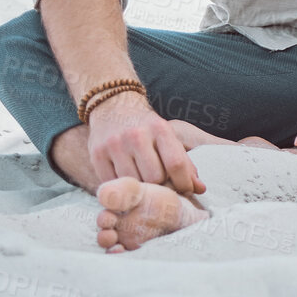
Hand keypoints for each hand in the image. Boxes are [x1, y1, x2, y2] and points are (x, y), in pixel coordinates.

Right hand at [86, 93, 205, 196]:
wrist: (113, 106)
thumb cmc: (147, 127)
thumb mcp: (167, 136)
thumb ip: (184, 162)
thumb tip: (200, 189)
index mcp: (159, 128)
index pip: (176, 163)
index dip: (184, 183)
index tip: (185, 190)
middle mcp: (136, 135)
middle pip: (155, 178)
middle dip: (161, 186)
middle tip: (161, 187)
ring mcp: (114, 144)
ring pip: (133, 183)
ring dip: (140, 189)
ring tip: (143, 184)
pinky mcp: (96, 154)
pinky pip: (113, 183)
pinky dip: (121, 187)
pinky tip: (126, 181)